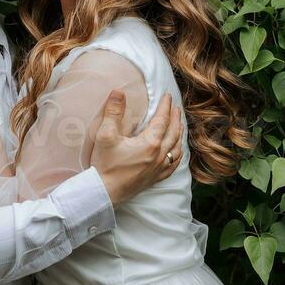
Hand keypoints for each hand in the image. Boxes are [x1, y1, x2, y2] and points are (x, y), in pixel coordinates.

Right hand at [89, 90, 183, 205]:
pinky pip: (172, 165)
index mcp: (150, 143)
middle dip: (175, 118)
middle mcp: (159, 155)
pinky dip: (177, 155)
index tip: (167, 96)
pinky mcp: (155, 178)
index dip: (165, 106)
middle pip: (173, 133)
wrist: (105, 193)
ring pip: (176, 148)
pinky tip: (176, 152)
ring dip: (178, 135)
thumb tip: (119, 91)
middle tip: (175, 107)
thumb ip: (113, 112)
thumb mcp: (105, 135)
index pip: (162, 120)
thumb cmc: (105, 165)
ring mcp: (158, 168)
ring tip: (179, 125)